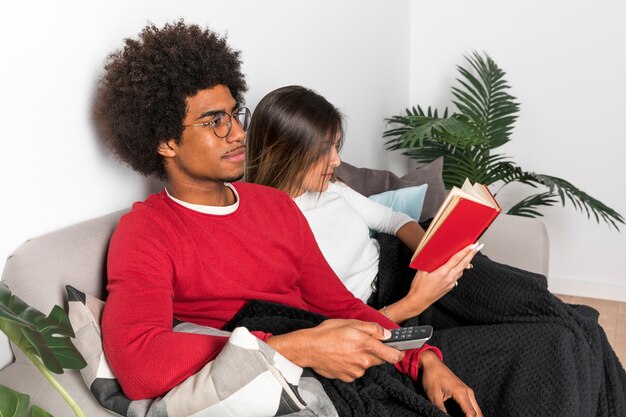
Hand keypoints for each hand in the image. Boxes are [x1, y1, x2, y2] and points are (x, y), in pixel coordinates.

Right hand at [266, 319, 403, 381]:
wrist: (308, 348)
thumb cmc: (327, 333)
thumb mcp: (350, 323)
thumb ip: (372, 328)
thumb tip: (387, 334)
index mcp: (366, 344)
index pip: (392, 355)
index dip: (399, 353)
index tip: (402, 350)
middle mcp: (363, 360)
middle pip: (380, 359)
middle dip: (376, 352)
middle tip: (363, 343)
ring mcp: (356, 371)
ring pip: (367, 365)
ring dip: (363, 357)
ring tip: (348, 348)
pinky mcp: (348, 377)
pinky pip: (356, 371)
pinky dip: (353, 364)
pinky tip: (343, 356)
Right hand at [384, 243, 480, 322]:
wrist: (419, 301)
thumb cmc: (419, 286)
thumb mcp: (421, 271)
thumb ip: (430, 263)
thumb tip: (435, 255)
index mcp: (443, 272)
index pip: (457, 259)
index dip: (465, 251)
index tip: (472, 245)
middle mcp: (449, 278)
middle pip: (464, 264)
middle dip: (471, 254)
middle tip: (478, 246)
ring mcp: (451, 283)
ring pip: (462, 270)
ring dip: (467, 261)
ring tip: (470, 254)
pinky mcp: (450, 287)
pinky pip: (457, 276)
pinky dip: (460, 269)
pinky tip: (460, 267)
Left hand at [419, 350, 482, 416]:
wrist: (432, 364)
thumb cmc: (431, 378)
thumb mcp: (433, 396)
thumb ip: (441, 410)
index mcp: (460, 392)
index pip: (471, 413)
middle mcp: (468, 392)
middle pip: (478, 413)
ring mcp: (468, 391)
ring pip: (477, 410)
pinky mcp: (465, 392)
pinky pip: (473, 405)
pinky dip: (472, 413)